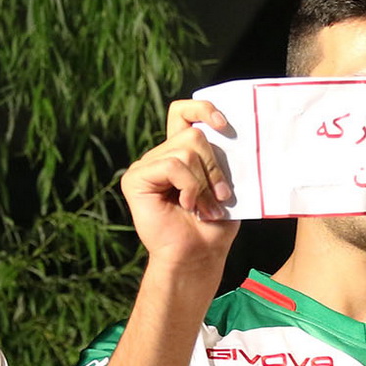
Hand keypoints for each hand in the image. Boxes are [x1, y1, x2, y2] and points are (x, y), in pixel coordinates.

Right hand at [121, 100, 239, 271]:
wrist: (198, 256)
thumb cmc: (214, 226)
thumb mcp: (225, 185)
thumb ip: (221, 157)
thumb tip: (229, 131)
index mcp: (180, 153)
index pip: (183, 113)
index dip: (202, 109)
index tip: (224, 124)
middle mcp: (160, 155)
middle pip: (193, 134)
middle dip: (214, 167)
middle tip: (220, 197)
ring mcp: (145, 166)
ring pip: (185, 150)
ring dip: (203, 183)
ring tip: (205, 208)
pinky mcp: (135, 179)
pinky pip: (171, 165)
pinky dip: (188, 187)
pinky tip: (187, 206)